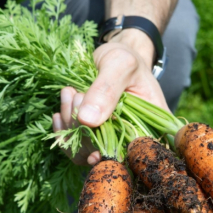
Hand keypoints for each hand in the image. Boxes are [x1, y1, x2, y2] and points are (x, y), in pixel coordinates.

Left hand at [53, 29, 169, 165]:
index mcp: (152, 128)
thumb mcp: (120, 64)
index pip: (133, 155)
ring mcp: (111, 141)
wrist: (113, 56)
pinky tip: (60, 111)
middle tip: (77, 95)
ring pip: (85, 153)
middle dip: (84, 129)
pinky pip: (75, 148)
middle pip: (106, 156)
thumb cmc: (124, 58)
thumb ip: (106, 90)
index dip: (110, 152)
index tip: (90, 133)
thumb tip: (88, 121)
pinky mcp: (93, 137)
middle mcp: (133, 140)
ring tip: (70, 94)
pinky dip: (63, 131)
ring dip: (70, 127)